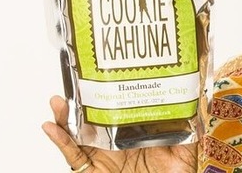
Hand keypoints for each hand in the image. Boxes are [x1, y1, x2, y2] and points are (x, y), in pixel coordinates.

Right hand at [42, 95, 197, 172]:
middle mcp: (114, 145)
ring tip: (57, 102)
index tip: (103, 77)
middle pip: (93, 119)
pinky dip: (60, 142)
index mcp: (134, 137)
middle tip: (75, 84)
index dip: (108, 96)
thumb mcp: (183, 154)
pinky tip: (50, 127)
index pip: (118, 112)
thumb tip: (191, 106)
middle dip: (81, 102)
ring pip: (77, 135)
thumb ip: (186, 132)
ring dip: (65, 117)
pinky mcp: (91, 172)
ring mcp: (101, 158)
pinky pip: (72, 156)